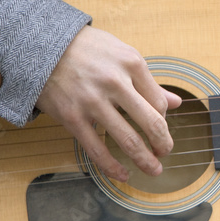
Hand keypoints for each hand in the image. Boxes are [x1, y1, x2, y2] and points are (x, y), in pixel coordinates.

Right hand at [36, 26, 181, 181]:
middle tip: (166, 152)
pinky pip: (96, 149)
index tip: (160, 126)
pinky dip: (112, 167)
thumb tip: (178, 103)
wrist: (41, 46)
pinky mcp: (72, 117)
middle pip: (151, 122)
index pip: (159, 102)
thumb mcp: (123, 54)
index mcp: (132, 64)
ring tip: (154, 169)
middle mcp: (116, 82)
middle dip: (164, 144)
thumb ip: (149, 81)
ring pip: (127, 140)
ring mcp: (93, 101)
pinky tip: (123, 174)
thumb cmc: (87, 49)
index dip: (164, 119)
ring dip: (145, 160)